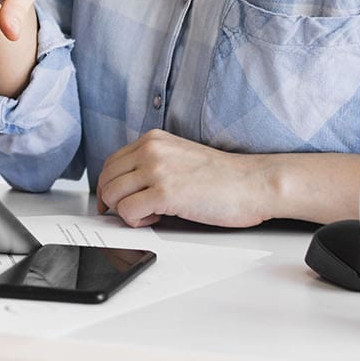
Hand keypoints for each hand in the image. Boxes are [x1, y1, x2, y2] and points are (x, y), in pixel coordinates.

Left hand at [96, 130, 272, 227]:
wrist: (252, 183)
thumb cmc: (223, 177)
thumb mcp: (180, 156)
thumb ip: (153, 163)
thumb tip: (128, 185)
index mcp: (153, 139)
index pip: (111, 162)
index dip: (110, 185)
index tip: (114, 200)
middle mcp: (151, 150)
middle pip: (107, 179)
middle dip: (112, 201)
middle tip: (130, 213)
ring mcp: (156, 170)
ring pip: (112, 195)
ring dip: (125, 212)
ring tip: (150, 214)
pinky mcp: (164, 193)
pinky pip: (127, 212)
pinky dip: (136, 221)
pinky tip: (156, 218)